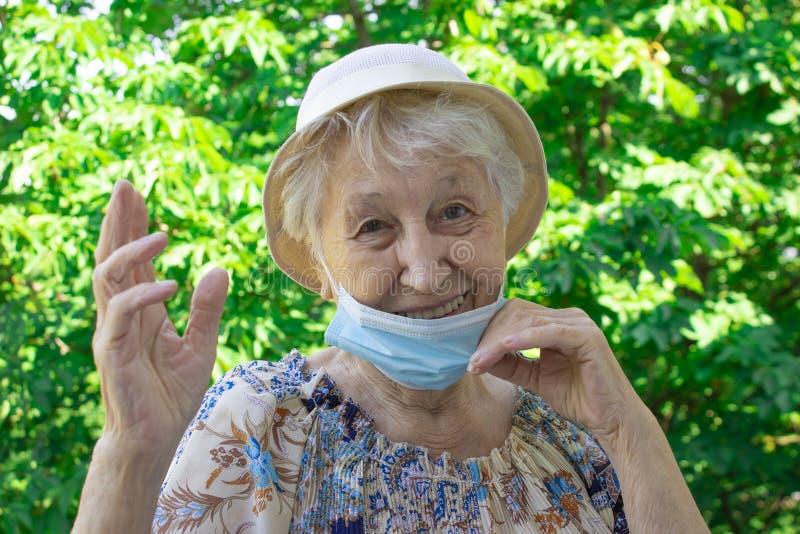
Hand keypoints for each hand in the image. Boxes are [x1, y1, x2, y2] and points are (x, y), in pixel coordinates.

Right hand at [91, 180, 228, 453]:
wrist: (156, 438)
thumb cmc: (171, 395)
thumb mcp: (200, 344)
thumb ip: (207, 308)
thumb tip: (220, 268)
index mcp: (142, 310)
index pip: (134, 260)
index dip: (134, 226)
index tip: (138, 194)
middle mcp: (124, 314)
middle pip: (113, 256)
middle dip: (118, 221)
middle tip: (126, 186)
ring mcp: (115, 330)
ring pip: (108, 276)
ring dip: (129, 250)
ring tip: (159, 231)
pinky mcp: (115, 350)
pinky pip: (121, 312)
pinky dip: (144, 294)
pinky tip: (171, 284)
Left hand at [468, 298, 642, 440]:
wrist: (611, 420)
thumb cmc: (577, 398)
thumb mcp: (533, 378)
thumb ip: (509, 364)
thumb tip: (476, 357)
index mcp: (556, 322)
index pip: (514, 314)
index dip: (488, 330)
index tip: (468, 353)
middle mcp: (568, 316)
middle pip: (517, 313)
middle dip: (489, 335)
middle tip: (471, 360)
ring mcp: (579, 323)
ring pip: (527, 322)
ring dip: (498, 341)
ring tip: (478, 361)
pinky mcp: (587, 336)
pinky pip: (549, 332)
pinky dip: (524, 338)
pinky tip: (503, 347)